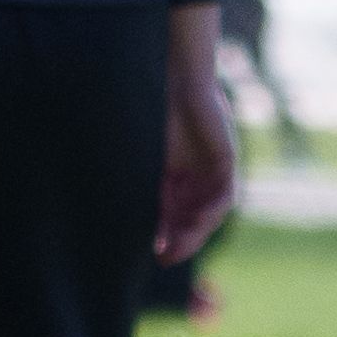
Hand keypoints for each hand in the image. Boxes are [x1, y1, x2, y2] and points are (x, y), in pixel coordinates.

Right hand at [154, 0, 236, 266]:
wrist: (175, 79)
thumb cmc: (149, 111)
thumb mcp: (140, 157)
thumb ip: (135, 185)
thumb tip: (111, 220)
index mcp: (168, 175)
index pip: (168, 216)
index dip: (162, 237)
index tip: (151, 253)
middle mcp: (190, 177)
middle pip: (188, 220)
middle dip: (178, 242)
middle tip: (163, 257)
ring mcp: (210, 172)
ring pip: (206, 215)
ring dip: (193, 233)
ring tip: (178, 245)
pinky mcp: (226, 163)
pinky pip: (223, 199)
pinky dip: (210, 214)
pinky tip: (196, 222)